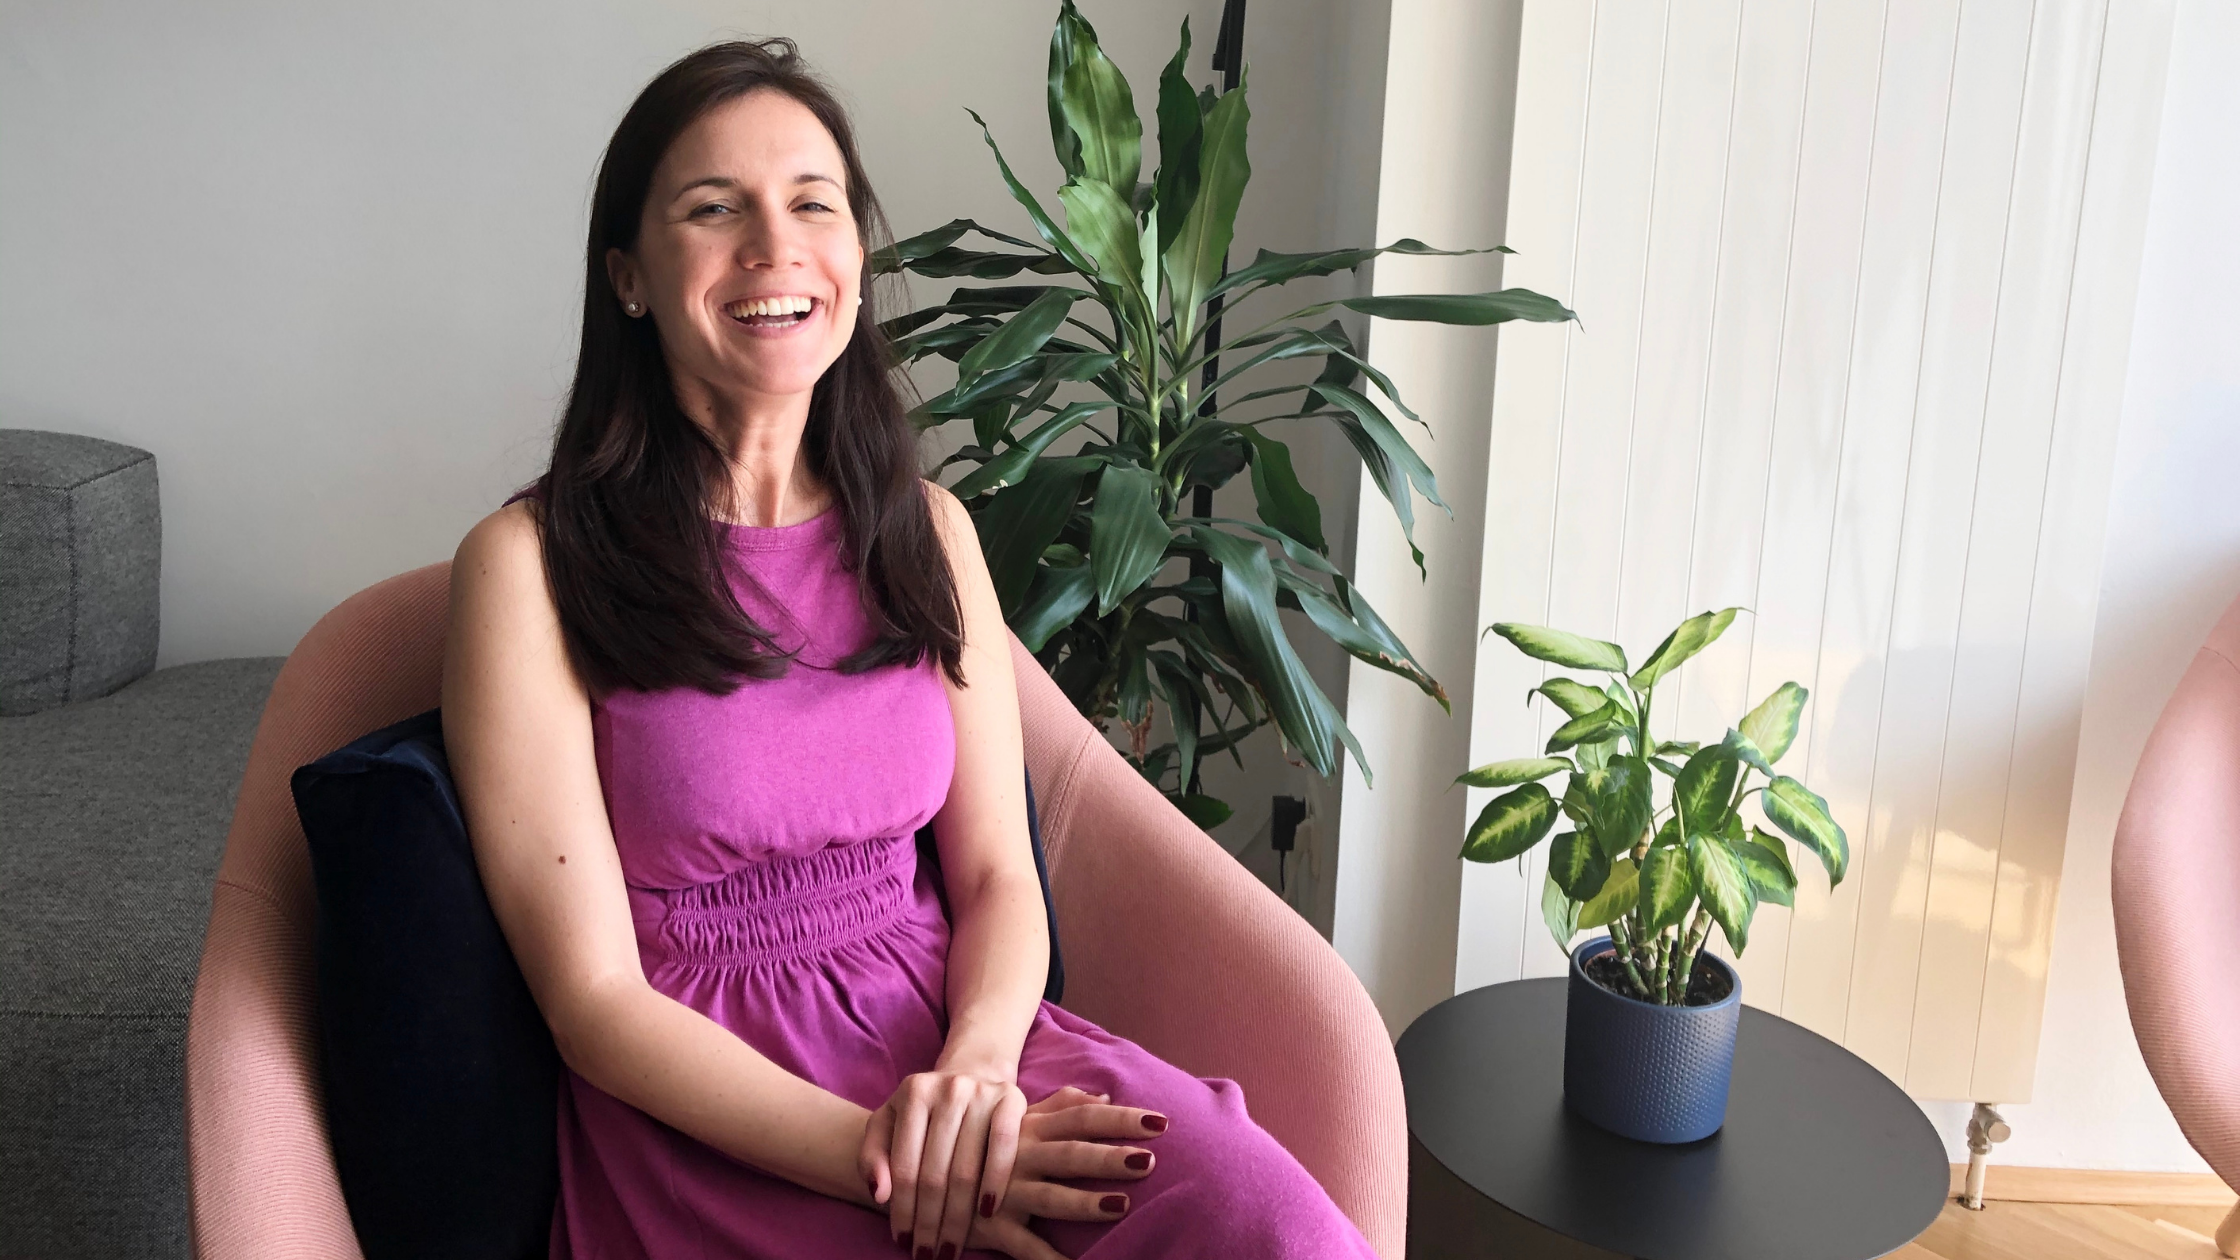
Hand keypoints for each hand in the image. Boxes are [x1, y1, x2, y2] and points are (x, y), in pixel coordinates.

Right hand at [862, 1085, 1166, 1259]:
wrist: (907, 1168)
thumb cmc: (972, 1140)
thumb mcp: (1014, 1120)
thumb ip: (1058, 1108)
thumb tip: (1103, 1097)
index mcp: (1028, 1126)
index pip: (1082, 1118)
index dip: (1120, 1120)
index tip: (1161, 1120)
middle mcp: (1019, 1153)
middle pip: (1072, 1152)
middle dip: (1110, 1156)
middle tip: (1150, 1159)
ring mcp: (1004, 1189)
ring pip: (1050, 1195)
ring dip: (1087, 1201)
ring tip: (1122, 1204)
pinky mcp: (990, 1224)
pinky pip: (1023, 1245)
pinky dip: (1048, 1259)